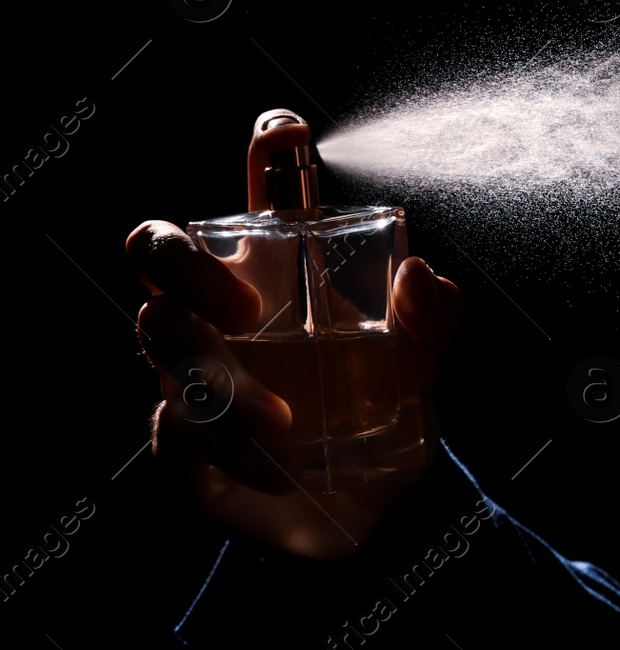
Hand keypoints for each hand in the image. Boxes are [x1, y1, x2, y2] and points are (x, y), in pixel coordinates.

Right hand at [127, 109, 462, 559]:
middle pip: (160, 253)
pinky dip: (232, 443)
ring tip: (282, 417)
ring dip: (220, 377)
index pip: (261, 202)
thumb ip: (430, 324)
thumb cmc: (379, 421)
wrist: (365, 518)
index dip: (264, 158)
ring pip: (158, 338)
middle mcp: (223, 316)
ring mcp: (192, 374)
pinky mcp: (182, 440)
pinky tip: (277, 461)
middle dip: (186, 265)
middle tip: (246, 307)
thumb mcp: (418, 370)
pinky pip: (177, 427)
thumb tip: (426, 277)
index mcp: (278, 279)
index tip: (284, 131)